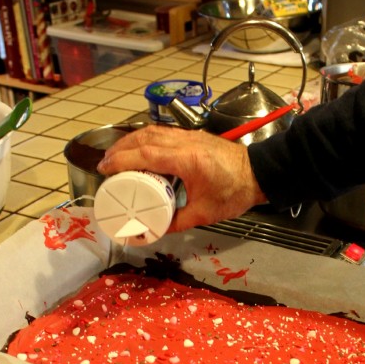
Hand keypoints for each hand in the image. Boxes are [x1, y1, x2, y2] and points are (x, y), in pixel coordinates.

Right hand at [97, 124, 266, 231]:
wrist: (259, 174)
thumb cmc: (235, 192)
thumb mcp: (204, 213)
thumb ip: (177, 222)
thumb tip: (153, 231)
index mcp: (186, 160)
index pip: (145, 154)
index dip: (121, 160)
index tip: (105, 169)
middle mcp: (185, 143)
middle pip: (143, 139)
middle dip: (120, 149)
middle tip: (105, 164)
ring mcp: (189, 136)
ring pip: (152, 132)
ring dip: (130, 141)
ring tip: (116, 155)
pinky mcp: (194, 136)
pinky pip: (163, 132)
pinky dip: (146, 139)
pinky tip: (139, 149)